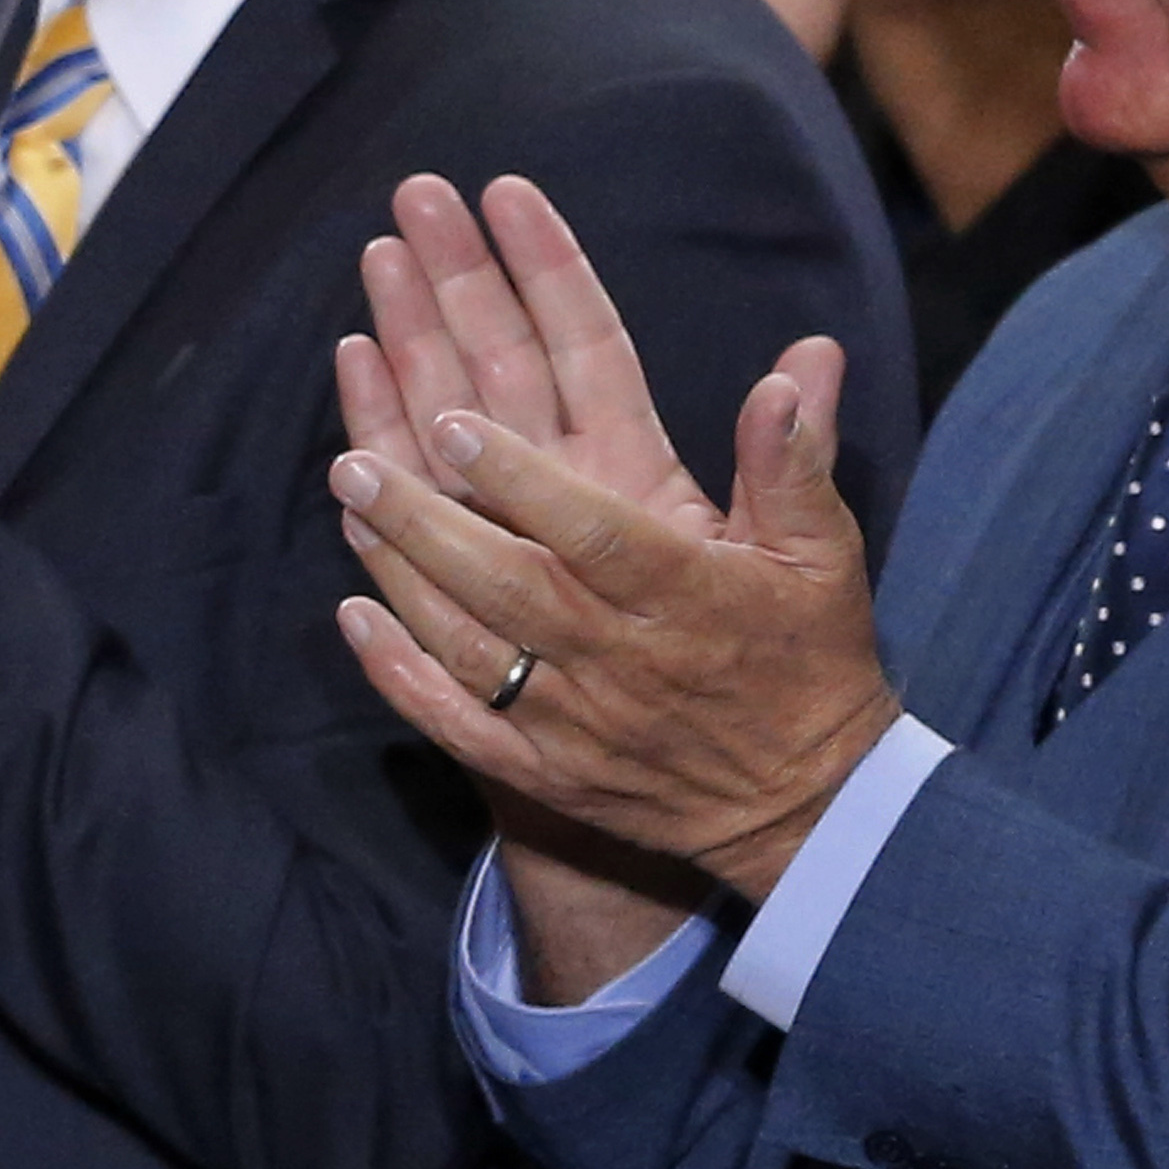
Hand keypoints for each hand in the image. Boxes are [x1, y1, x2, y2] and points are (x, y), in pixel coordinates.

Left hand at [329, 177, 733, 996]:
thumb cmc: (807, 656)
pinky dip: (399, 675)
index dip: (521, 482)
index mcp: (688, 594)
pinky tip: (352, 618)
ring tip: (346, 503)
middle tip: (353, 460)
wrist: (804, 805)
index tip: (456, 424)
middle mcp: (619, 656)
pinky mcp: (541, 770)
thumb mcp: (823, 555)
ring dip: (401, 577)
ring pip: (468, 646)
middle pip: (506, 584)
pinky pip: (456, 724)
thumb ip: (794, 460)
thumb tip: (797, 364)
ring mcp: (571, 719)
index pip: (593, 533)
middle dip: (426, 522)